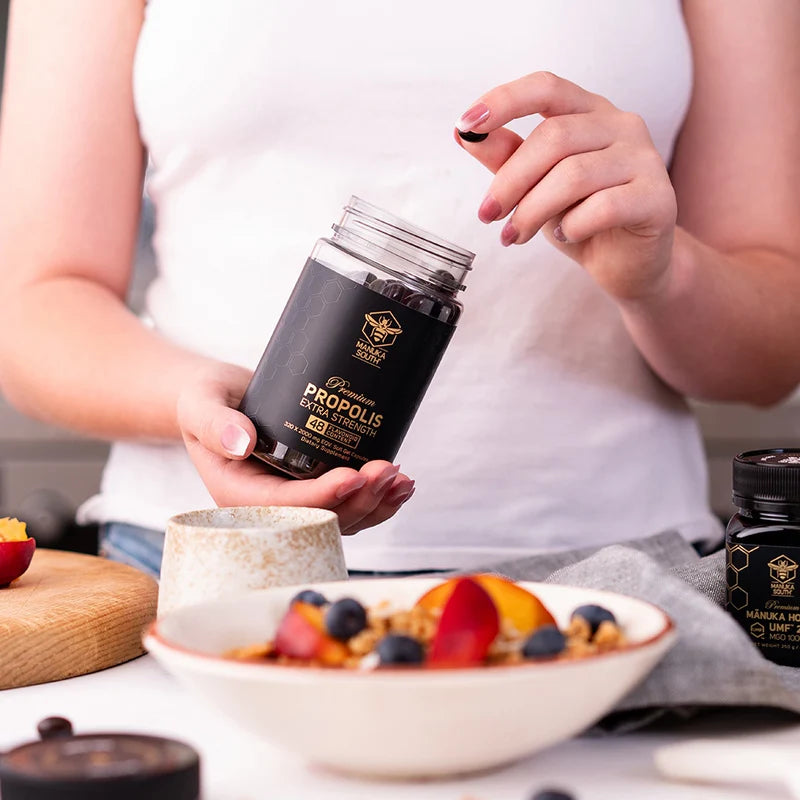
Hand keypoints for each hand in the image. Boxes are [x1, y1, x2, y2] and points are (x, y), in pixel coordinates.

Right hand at [176, 362, 414, 534]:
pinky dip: (377, 498)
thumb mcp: (199, 404)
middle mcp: (269, 507)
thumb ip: (213, 421)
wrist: (219, 399)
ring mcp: (294, 499)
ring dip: (376, 502)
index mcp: (238, 495)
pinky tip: (401, 485)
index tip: (353, 476)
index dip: (322, 496)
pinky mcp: (312, 488)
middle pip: (322, 516)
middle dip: (360, 499)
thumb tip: (242, 441)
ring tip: (403, 480)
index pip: (285, 507)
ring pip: (341, 516)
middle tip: (389, 471)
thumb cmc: (206, 400)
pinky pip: (347, 504)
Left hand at [455, 71, 677, 301]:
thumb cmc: (581, 217)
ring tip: (515, 235)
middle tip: (488, 215)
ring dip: (533, 210)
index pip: (547, 87)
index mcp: (589, 112)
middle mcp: (621, 125)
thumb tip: (464, 134)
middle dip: (510, 180)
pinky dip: (574, 226)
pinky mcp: (659, 197)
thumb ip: (507, 158)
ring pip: (575, 174)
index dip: (504, 101)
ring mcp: (645, 158)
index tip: (465, 125)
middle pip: (554, 137)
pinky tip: (567, 236)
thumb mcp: (535, 186)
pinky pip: (604, 207)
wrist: (628, 264)